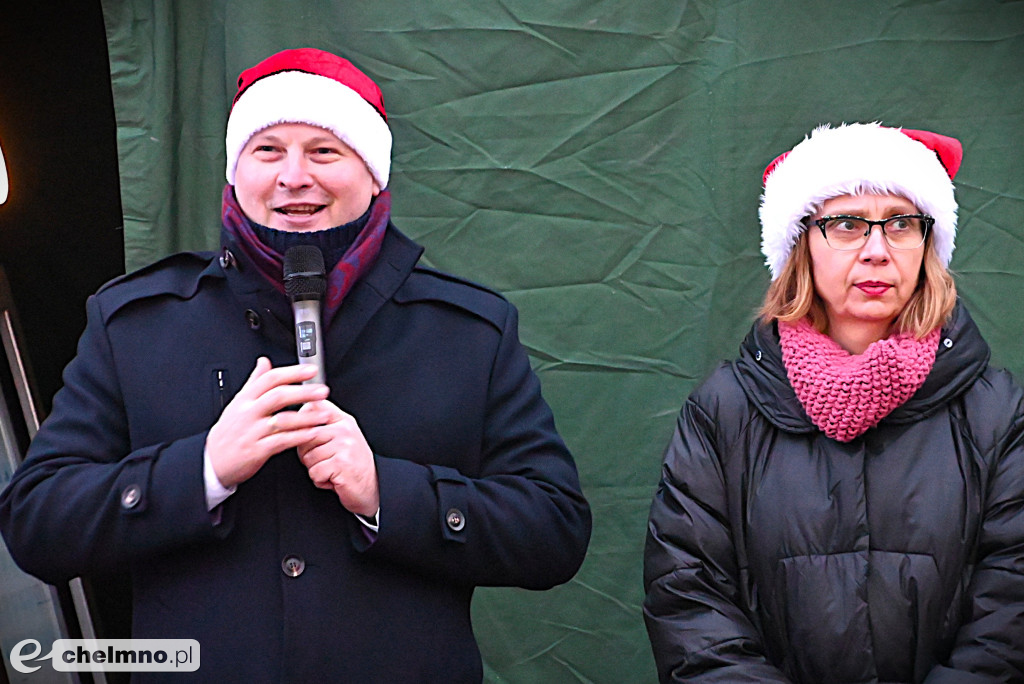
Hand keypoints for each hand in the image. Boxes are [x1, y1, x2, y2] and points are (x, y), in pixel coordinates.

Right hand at [206, 357, 330, 487]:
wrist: (211, 461)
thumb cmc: (229, 431)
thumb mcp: (238, 402)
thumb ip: (254, 382)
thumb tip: (264, 362)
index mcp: (245, 398)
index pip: (270, 379)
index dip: (292, 372)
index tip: (310, 370)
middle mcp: (248, 413)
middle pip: (277, 396)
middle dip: (303, 392)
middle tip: (322, 391)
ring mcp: (252, 432)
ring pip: (282, 420)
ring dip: (307, 417)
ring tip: (324, 415)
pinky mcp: (256, 450)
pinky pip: (282, 441)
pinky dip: (299, 437)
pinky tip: (313, 433)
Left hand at [295, 400, 378, 516]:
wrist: (372, 487)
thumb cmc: (350, 464)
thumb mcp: (339, 438)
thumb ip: (320, 425)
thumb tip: (288, 419)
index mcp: (342, 419)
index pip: (311, 408)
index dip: (301, 425)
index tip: (310, 438)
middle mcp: (344, 428)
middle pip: (303, 436)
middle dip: (306, 454)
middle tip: (325, 460)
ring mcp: (344, 444)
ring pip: (308, 457)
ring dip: (315, 469)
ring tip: (332, 470)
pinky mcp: (342, 463)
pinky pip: (315, 472)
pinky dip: (321, 481)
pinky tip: (335, 479)